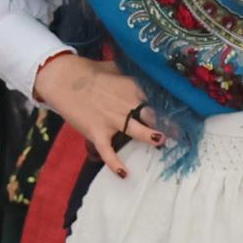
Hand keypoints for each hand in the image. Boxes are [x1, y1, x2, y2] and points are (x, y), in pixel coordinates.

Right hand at [33, 53, 167, 175]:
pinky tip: (125, 174)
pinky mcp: (97, 131)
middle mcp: (126, 104)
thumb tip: (142, 76)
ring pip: (137, 131)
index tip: (179, 116)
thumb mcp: (113, 69)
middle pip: (151, 116)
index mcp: (132, 87)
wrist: (62, 79)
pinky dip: (116, 164)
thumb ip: (128, 75)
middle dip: (166, 125)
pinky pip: (108, 151)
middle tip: (178, 134)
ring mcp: (112, 119)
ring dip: (151, 137)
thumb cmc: (88, 72)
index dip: (167, 110)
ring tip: (161, 142)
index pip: (156, 100)